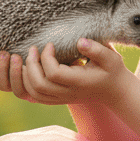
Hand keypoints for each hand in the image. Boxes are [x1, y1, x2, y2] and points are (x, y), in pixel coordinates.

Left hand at [0, 41, 126, 105]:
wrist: (115, 91)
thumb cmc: (112, 70)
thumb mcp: (111, 58)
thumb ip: (97, 49)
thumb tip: (79, 41)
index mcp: (78, 82)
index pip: (53, 74)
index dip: (46, 58)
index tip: (49, 43)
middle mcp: (67, 93)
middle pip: (39, 85)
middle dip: (30, 65)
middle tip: (32, 49)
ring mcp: (60, 98)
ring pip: (33, 93)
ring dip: (24, 76)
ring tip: (26, 58)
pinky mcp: (56, 100)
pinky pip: (34, 96)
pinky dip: (26, 84)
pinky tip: (28, 69)